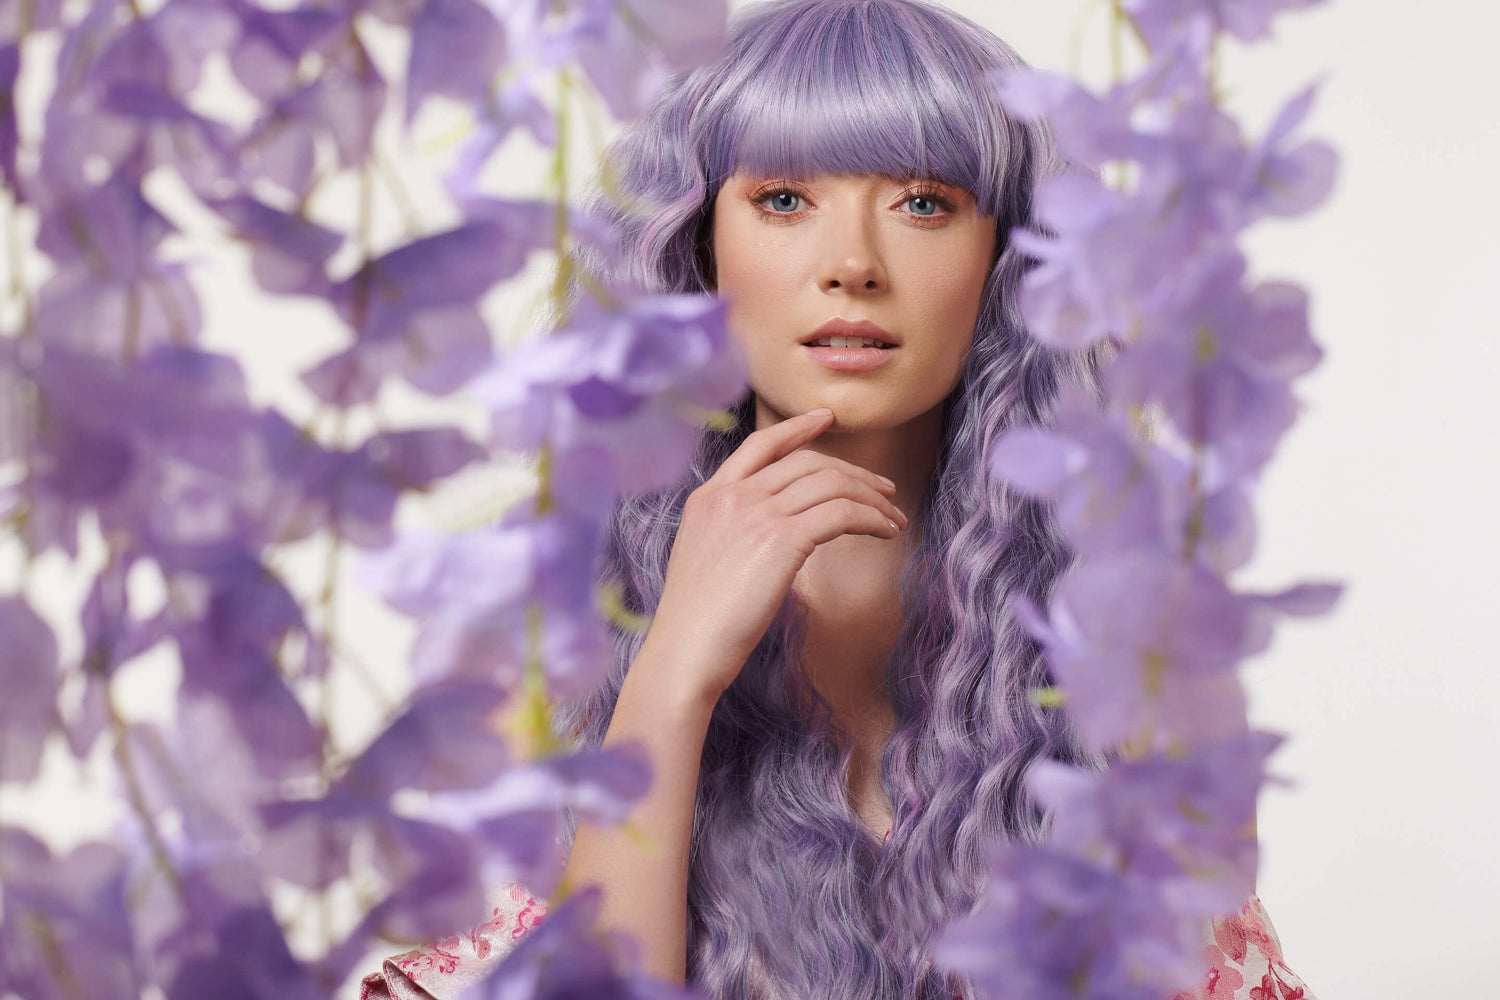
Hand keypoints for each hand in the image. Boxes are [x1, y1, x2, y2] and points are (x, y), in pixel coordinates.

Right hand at [642, 408, 908, 704]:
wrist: (686, 648)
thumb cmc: (697, 621)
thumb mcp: (705, 558)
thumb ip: (733, 532)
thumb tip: (772, 533)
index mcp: (709, 496)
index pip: (760, 445)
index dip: (797, 428)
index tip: (828, 419)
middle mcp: (732, 495)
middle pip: (807, 462)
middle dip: (853, 472)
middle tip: (884, 488)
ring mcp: (755, 513)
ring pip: (830, 483)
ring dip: (871, 498)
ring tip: (893, 517)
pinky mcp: (781, 539)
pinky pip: (841, 513)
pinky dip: (871, 519)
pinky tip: (885, 533)